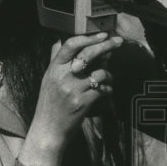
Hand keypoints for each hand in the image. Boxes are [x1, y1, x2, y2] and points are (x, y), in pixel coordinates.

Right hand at [26, 31, 122, 160]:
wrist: (48, 131)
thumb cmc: (49, 105)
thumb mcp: (47, 80)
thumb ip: (54, 60)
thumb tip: (59, 41)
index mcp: (53, 69)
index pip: (70, 45)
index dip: (88, 37)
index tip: (102, 34)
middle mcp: (63, 77)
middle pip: (88, 54)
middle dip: (107, 45)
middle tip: (118, 42)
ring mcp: (73, 90)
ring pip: (100, 73)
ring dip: (109, 74)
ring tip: (109, 79)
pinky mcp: (83, 103)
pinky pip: (103, 90)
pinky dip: (108, 89)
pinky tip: (106, 92)